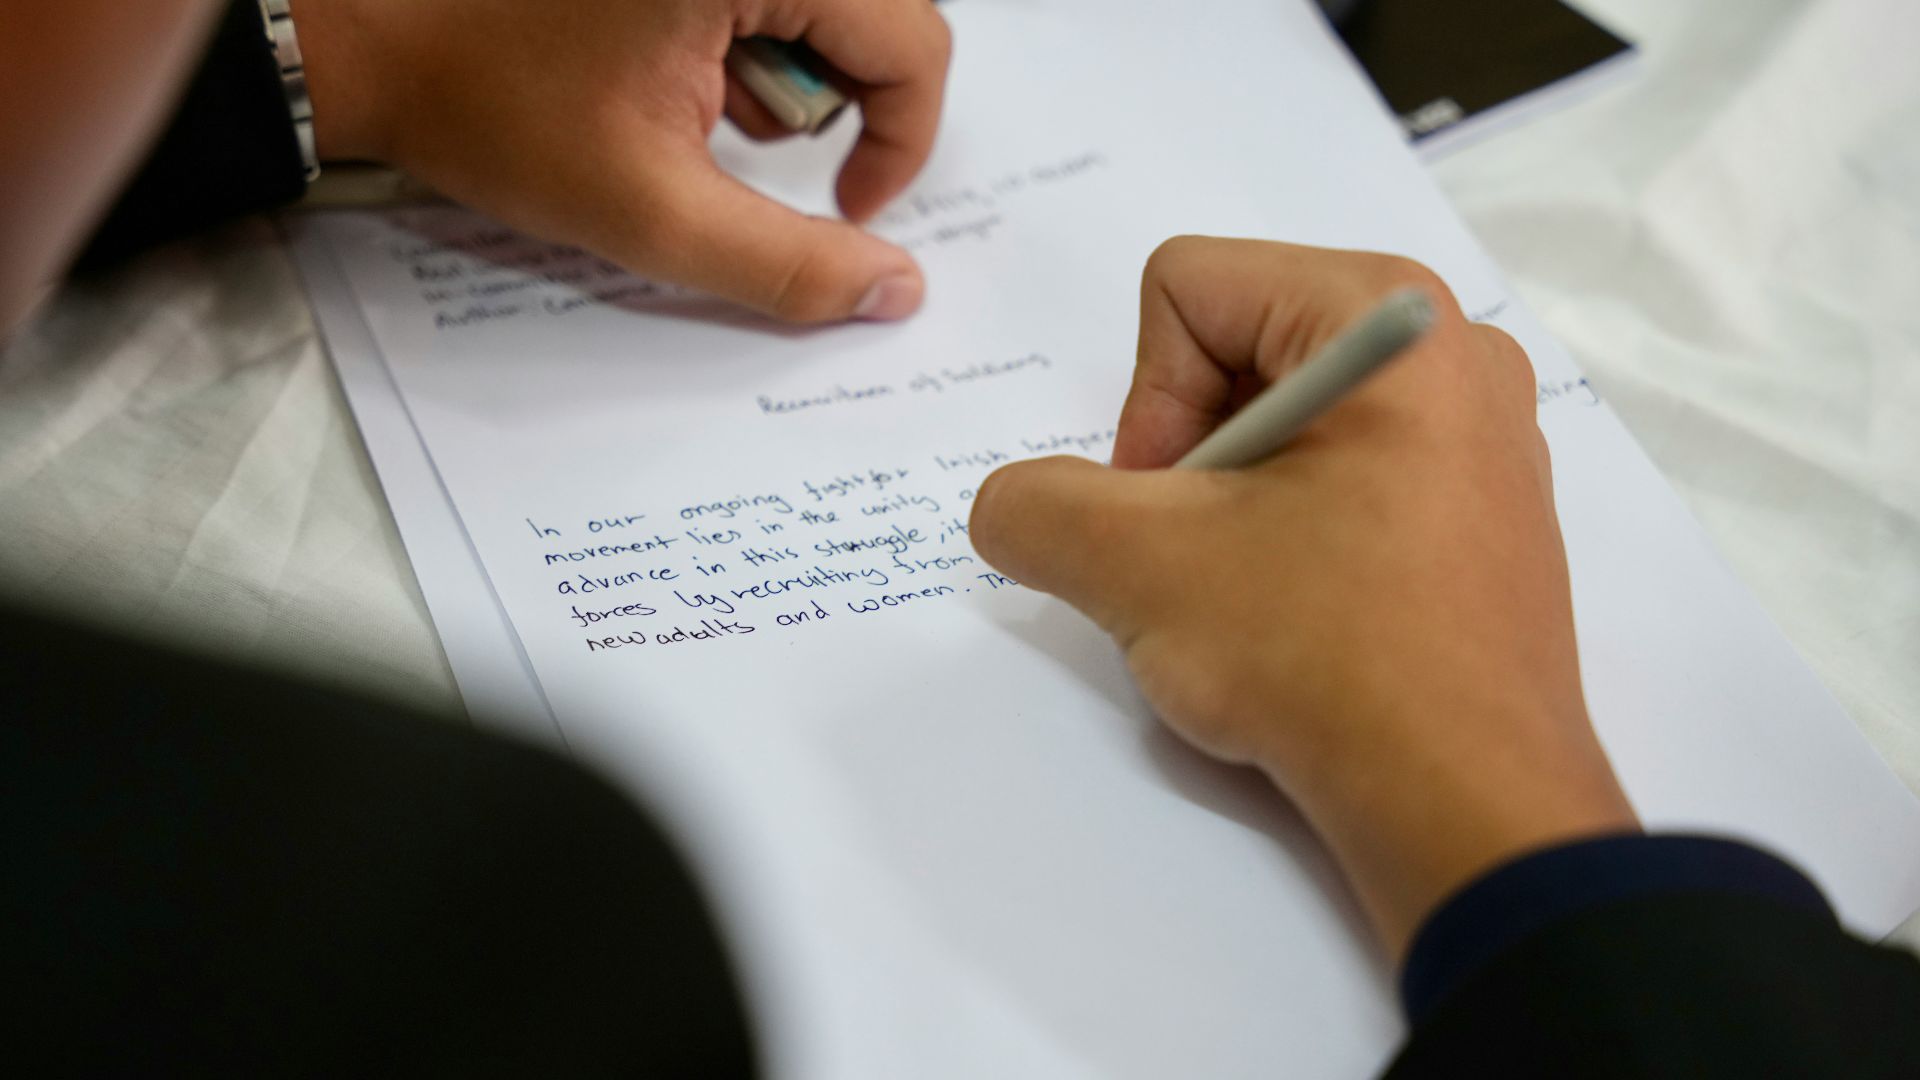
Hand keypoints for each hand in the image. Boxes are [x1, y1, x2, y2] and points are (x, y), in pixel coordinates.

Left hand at [300, 0, 949, 322]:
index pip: (914, 43)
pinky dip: (740, 32)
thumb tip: (896, 289)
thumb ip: (788, 263)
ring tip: (676, 96)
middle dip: (821, 99)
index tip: (845, 203)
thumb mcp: (650, 211)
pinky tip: (659, 58)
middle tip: (727, 135)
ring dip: (776, 68)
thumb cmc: (488, 105)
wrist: (364, 31)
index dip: (899, 141)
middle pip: (876, 16)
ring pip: (824, 2)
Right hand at [969, 238, 1637, 958]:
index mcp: (1391, 313)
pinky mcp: (1484, 515)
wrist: (1469, 805)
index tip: (1175, 517)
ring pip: (1284, 428)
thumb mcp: (1136, 566)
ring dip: (1233, 511)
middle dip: (1189, 462)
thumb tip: (1015, 509)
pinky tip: (1306, 622)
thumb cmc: (1326, 656)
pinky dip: (1293, 540)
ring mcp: (1482, 436)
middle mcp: (1452, 350)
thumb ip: (1033, 508)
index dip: (1145, 405)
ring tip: (1255, 603)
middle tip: (1204, 564)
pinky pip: (1343, 481)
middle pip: (1237, 351)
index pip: (1188, 291)